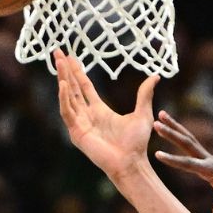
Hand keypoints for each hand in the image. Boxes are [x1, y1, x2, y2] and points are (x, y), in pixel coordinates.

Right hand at [55, 49, 158, 180]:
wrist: (132, 162)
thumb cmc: (137, 143)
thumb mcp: (143, 113)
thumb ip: (145, 94)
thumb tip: (155, 77)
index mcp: (100, 110)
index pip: (84, 86)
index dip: (78, 71)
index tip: (70, 56)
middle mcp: (87, 115)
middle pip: (72, 87)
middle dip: (65, 70)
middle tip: (57, 51)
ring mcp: (80, 123)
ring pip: (67, 96)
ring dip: (62, 79)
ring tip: (58, 62)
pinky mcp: (77, 132)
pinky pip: (67, 112)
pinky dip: (64, 98)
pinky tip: (63, 84)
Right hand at [153, 111, 212, 212]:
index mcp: (212, 171)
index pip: (190, 164)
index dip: (174, 161)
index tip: (157, 154)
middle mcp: (209, 160)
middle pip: (188, 144)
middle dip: (172, 134)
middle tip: (155, 122)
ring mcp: (208, 158)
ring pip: (189, 139)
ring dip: (174, 126)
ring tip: (160, 114)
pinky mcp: (207, 159)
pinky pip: (191, 143)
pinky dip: (180, 133)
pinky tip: (171, 127)